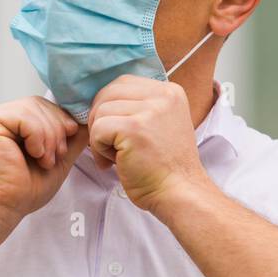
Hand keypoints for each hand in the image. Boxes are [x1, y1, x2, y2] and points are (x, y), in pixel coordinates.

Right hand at [0, 95, 87, 227]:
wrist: (2, 209)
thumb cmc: (22, 191)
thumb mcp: (55, 159)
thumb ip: (69, 139)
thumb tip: (87, 120)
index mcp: (8, 123)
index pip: (39, 106)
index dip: (59, 120)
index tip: (64, 145)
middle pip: (37, 104)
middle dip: (56, 129)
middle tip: (55, 156)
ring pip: (33, 108)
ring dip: (48, 136)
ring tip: (44, 160)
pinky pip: (24, 117)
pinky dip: (37, 137)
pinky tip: (34, 155)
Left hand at [87, 76, 211, 214]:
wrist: (180, 193)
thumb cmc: (165, 168)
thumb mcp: (160, 125)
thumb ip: (138, 108)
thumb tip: (100, 102)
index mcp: (170, 92)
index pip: (123, 83)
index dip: (110, 107)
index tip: (116, 132)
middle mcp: (163, 96)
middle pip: (108, 93)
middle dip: (100, 120)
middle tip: (108, 146)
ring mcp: (149, 110)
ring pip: (100, 111)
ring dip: (99, 137)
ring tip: (116, 156)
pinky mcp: (134, 128)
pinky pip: (97, 129)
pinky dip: (98, 148)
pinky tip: (114, 163)